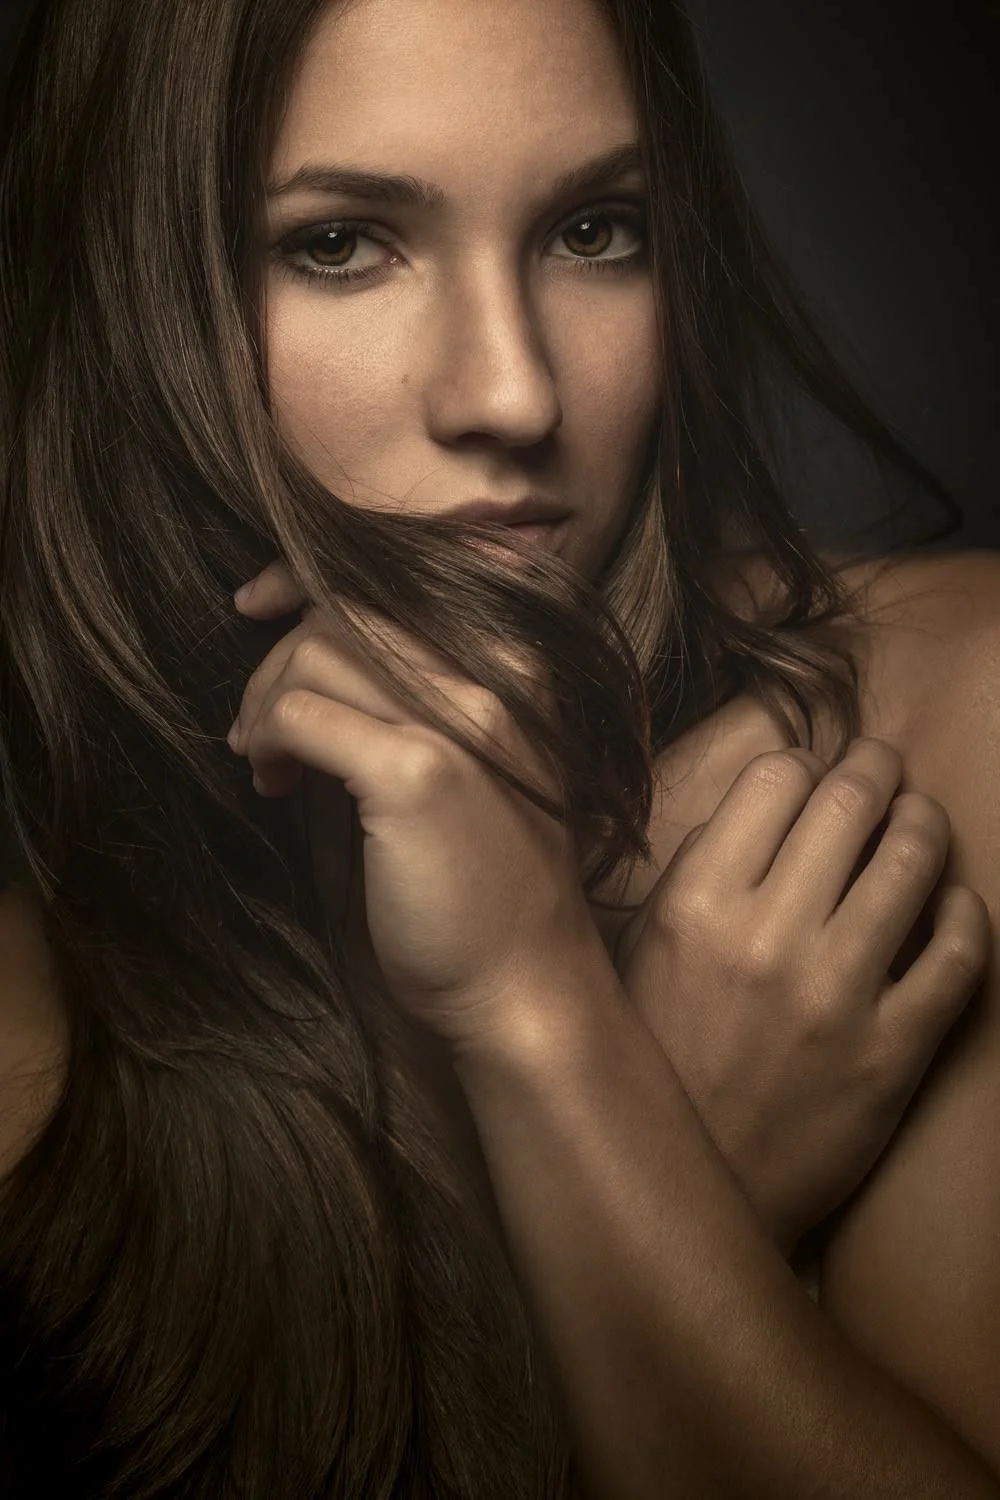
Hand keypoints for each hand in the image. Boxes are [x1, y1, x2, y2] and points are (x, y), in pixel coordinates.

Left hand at [227, 560, 602, 1043]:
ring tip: (263, 760)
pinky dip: (266, 737)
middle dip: (276, 660)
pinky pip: (300, 714)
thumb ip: (419, 691)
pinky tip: (270, 779)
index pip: (393, 575)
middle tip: (259, 729)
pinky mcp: (416, 771)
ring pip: (313, 656)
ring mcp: (461, 717)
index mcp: (518, 662)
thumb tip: (314, 644)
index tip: (258, 606)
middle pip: (343, 611)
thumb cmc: (489, 880)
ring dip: (263, 704)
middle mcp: (498, 673)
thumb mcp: (476, 760)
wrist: (523, 978)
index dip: (306, 577)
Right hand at [612, 737, 989, 1251]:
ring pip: (915, 859)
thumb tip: (761, 805)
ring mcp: (837, 995)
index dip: (803, 765)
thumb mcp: (642, 957)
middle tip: (884, 769)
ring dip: (925, 824)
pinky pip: (961, 954)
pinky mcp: (893, 1054)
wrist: (700, 1191)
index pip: (776, 776)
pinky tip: (950, 905)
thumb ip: (693, 872)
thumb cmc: (665, 1062)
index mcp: (695, 906)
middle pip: (852, 799)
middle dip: (878, 767)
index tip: (811, 780)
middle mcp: (766, 937)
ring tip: (919, 824)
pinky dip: (966, 912)